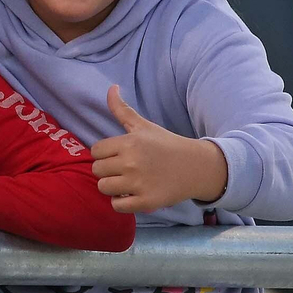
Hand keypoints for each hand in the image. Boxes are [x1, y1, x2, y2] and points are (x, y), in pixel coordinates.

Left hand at [91, 85, 227, 213]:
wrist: (196, 166)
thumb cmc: (166, 144)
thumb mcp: (144, 126)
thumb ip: (122, 109)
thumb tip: (111, 87)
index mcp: (129, 143)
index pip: (95, 151)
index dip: (104, 154)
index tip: (117, 155)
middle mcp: (131, 163)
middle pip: (97, 170)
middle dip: (107, 170)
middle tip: (122, 169)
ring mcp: (138, 184)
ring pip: (103, 188)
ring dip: (112, 187)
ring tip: (125, 182)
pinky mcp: (146, 201)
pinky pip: (117, 206)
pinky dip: (120, 202)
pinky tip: (131, 195)